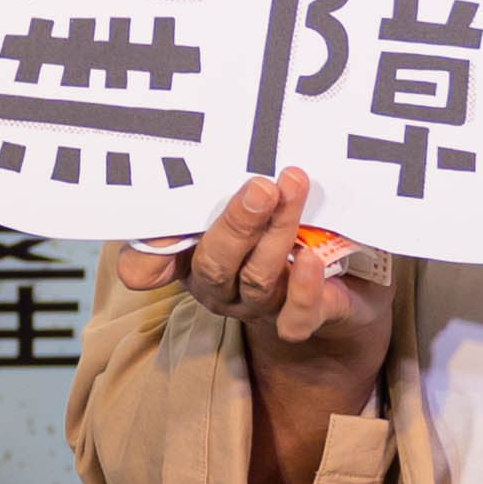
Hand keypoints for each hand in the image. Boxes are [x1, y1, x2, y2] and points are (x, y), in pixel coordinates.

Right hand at [141, 169, 394, 416]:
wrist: (339, 272)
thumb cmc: (272, 225)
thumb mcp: (233, 202)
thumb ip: (208, 189)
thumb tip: (189, 166)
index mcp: (189, 258)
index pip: (144, 268)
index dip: (144, 255)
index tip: (157, 227)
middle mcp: (218, 287)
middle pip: (214, 266)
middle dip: (237, 224)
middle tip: (261, 187)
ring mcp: (257, 305)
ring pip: (257, 280)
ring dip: (276, 233)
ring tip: (293, 189)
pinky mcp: (301, 318)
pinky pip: (295, 317)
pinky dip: (303, 289)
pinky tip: (310, 257)